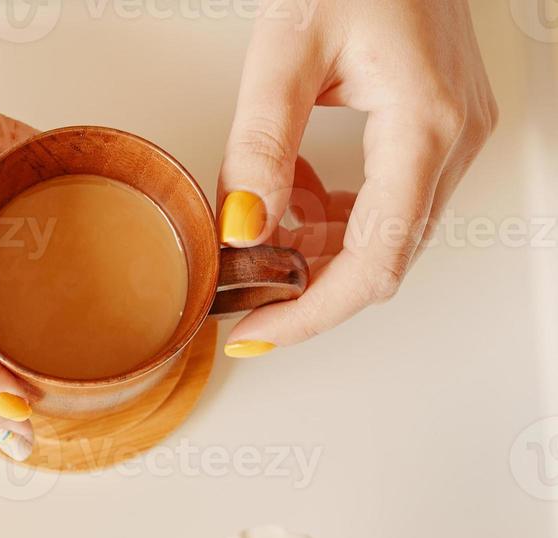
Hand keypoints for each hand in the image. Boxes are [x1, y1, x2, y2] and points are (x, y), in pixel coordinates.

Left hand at [217, 0, 496, 356]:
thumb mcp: (286, 49)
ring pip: (385, 231)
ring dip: (316, 246)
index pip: (374, 263)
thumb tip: (243, 226)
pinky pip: (387, 195)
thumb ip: (260, 143)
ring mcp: (452, 131)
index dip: (312, 312)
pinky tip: (289, 191)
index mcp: (424, 126)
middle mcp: (452, 137)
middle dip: (306, 285)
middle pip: (383, 258)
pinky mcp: (436, 123)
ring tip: (253, 233)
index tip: (257, 333)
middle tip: (240, 294)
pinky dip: (333, 210)